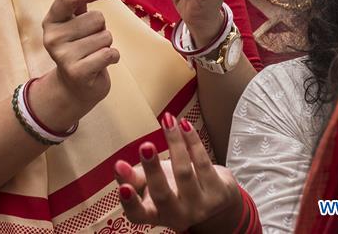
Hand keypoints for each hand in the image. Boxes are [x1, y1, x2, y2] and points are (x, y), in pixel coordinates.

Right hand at [32, 0, 118, 131]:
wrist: (74, 87)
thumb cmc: (78, 48)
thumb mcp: (75, 21)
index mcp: (51, 21)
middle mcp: (52, 38)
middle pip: (96, 18)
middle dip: (102, 29)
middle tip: (91, 42)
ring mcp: (63, 56)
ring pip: (106, 36)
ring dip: (107, 45)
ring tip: (94, 54)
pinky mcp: (77, 72)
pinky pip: (110, 53)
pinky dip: (112, 57)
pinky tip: (100, 64)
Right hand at [114, 114, 240, 230]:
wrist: (216, 203)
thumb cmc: (174, 190)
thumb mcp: (150, 186)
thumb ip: (132, 178)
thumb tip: (118, 166)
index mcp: (155, 215)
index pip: (138, 215)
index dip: (130, 203)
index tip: (123, 187)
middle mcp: (178, 216)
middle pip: (163, 195)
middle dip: (153, 169)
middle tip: (146, 146)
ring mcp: (200, 206)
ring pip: (184, 172)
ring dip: (175, 143)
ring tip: (167, 121)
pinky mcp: (219, 193)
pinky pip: (203, 162)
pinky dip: (192, 141)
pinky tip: (184, 125)